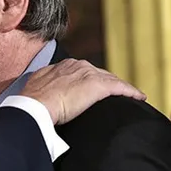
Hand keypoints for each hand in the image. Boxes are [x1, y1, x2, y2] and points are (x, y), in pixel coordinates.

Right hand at [21, 59, 145, 124]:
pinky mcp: (98, 85)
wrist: (35, 105)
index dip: (90, 80)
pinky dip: (130, 92)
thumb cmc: (32, 100)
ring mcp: (88, 74)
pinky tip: (138, 97)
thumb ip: (46, 85)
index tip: (93, 89)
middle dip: (107, 82)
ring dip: (120, 87)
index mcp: (62, 65)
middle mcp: (76, 65)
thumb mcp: (38, 87)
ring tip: (128, 96)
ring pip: (111, 79)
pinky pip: (120, 87)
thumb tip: (46, 93)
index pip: (83, 71)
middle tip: (114, 94)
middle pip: (99, 73)